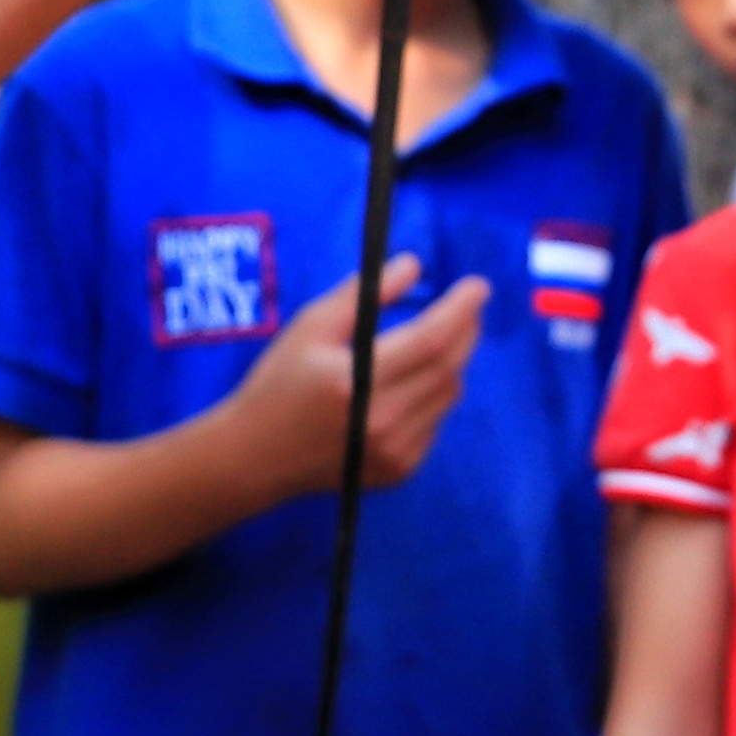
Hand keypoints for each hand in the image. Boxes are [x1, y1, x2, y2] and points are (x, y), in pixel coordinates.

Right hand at [235, 263, 486, 501]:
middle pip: (448, 368)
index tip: (478, 286)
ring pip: (448, 395)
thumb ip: (362, 294)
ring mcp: (393, 452)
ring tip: (432, 342)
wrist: (256, 456)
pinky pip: (435, 422)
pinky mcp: (399, 470)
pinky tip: (405, 387)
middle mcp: (379, 422)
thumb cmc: (280, 382)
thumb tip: (414, 265)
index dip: (460, 310)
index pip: (430, 341)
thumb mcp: (310, 326)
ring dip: (449, 363)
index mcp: (355, 382)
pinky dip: (432, 396)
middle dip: (466, 331)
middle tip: (468, 306)